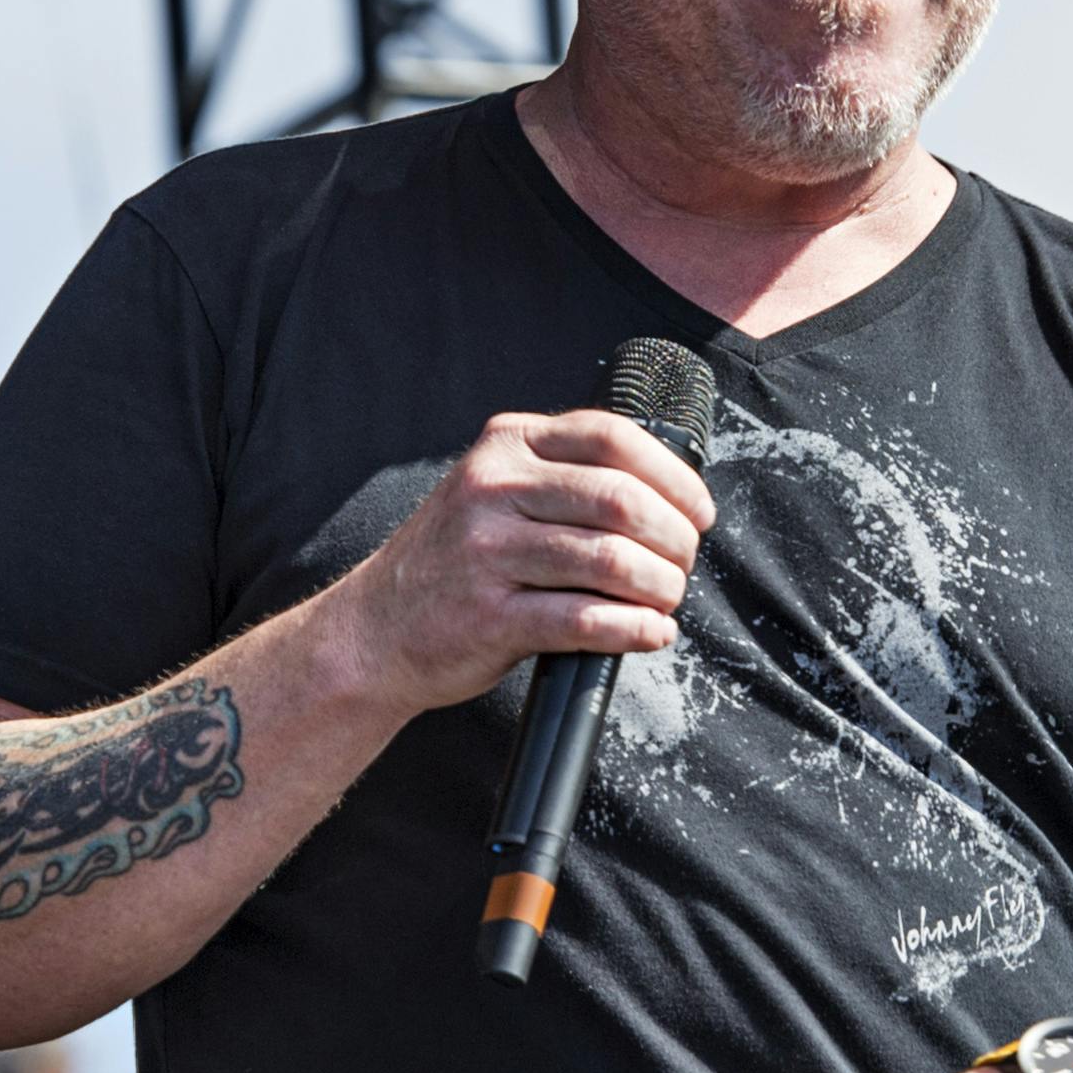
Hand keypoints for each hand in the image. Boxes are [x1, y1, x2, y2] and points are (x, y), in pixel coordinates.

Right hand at [323, 409, 715, 714]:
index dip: (674, 477)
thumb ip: (563, 477)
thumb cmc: (453, 562)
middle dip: (674, 538)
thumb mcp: (495, 490)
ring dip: (660, 587)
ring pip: (611, 560)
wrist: (374, 630)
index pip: (614, 438)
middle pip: (622, 500)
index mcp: (506, 444)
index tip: (698, 512)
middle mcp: (494, 489)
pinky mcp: (490, 616)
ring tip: (667, 601)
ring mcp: (487, 553)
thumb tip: (668, 496)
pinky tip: (650, 633)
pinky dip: (634, 630)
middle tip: (684, 564)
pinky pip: (586, 620)